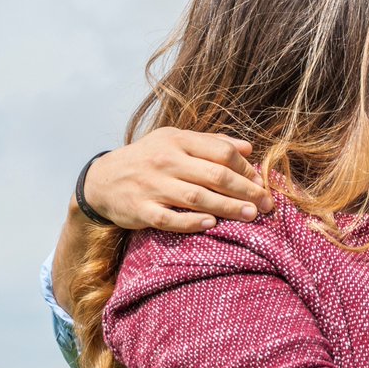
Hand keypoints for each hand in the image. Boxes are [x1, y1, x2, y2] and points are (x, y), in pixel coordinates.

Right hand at [83, 128, 274, 231]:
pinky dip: (191, 223)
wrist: (102, 180)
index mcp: (177, 141)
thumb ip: (211, 143)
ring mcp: (152, 187)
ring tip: (251, 215)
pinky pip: (170, 219)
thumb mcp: (174, 141)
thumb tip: (248, 148)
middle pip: (214, 176)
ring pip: (197, 198)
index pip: (220, 152)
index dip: (245, 168)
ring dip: (227, 208)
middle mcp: (165, 161)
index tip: (261, 182)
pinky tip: (211, 225)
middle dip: (245, 190)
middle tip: (266, 204)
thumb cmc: (148, 159)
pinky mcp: (141, 210)